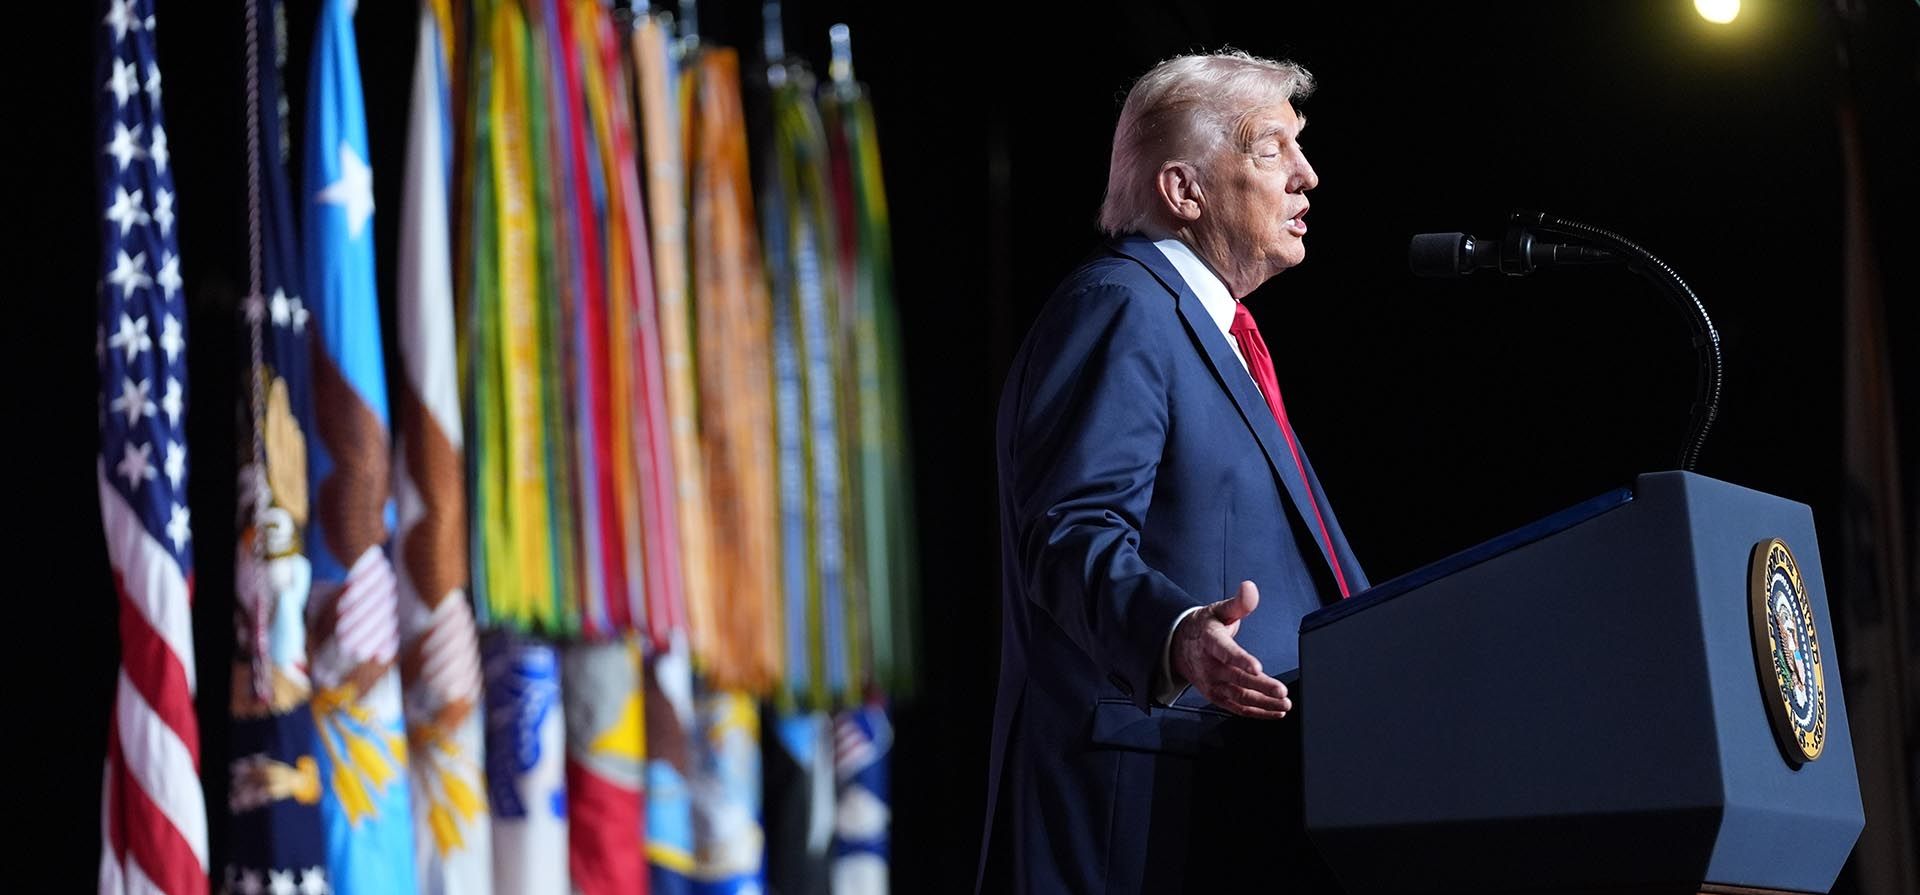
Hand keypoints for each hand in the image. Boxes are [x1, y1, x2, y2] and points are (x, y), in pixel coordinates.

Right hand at [1169, 580, 1291, 718]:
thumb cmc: (1205, 628)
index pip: (1226, 652)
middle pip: (1237, 679)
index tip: (1257, 667)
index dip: (1241, 660)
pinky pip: (1238, 707)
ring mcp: (1213, 684)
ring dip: (1263, 703)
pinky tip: (1275, 711)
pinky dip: (1257, 712)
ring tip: (1284, 704)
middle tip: (1281, 691)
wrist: (1180, 646)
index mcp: (1210, 641)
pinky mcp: (1217, 696)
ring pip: (1239, 697)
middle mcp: (1210, 666)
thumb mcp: (1219, 610)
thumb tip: (1250, 587)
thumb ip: (1239, 603)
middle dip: (1261, 687)